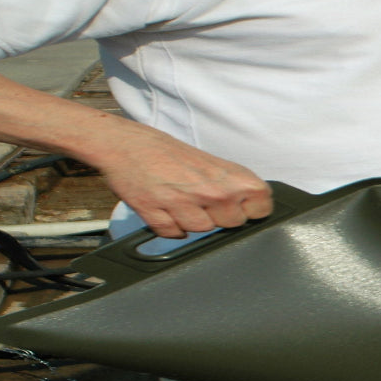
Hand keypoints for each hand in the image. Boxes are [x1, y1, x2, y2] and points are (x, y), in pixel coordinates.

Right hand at [0, 28, 271, 237]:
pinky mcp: (159, 218)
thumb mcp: (206, 159)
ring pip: (203, 232)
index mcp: (226, 175)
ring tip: (179, 199)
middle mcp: (210, 193)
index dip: (253, 208)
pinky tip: (162, 205)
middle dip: (222, 216)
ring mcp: (185, 207)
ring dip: (192, 221)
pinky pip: (174, 236)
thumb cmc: (163, 149)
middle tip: (203, 199)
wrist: (118, 144)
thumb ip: (231, 181)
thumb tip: (255, 202)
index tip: (242, 203)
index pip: (262, 206)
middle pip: (234, 224)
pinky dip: (169, 226)